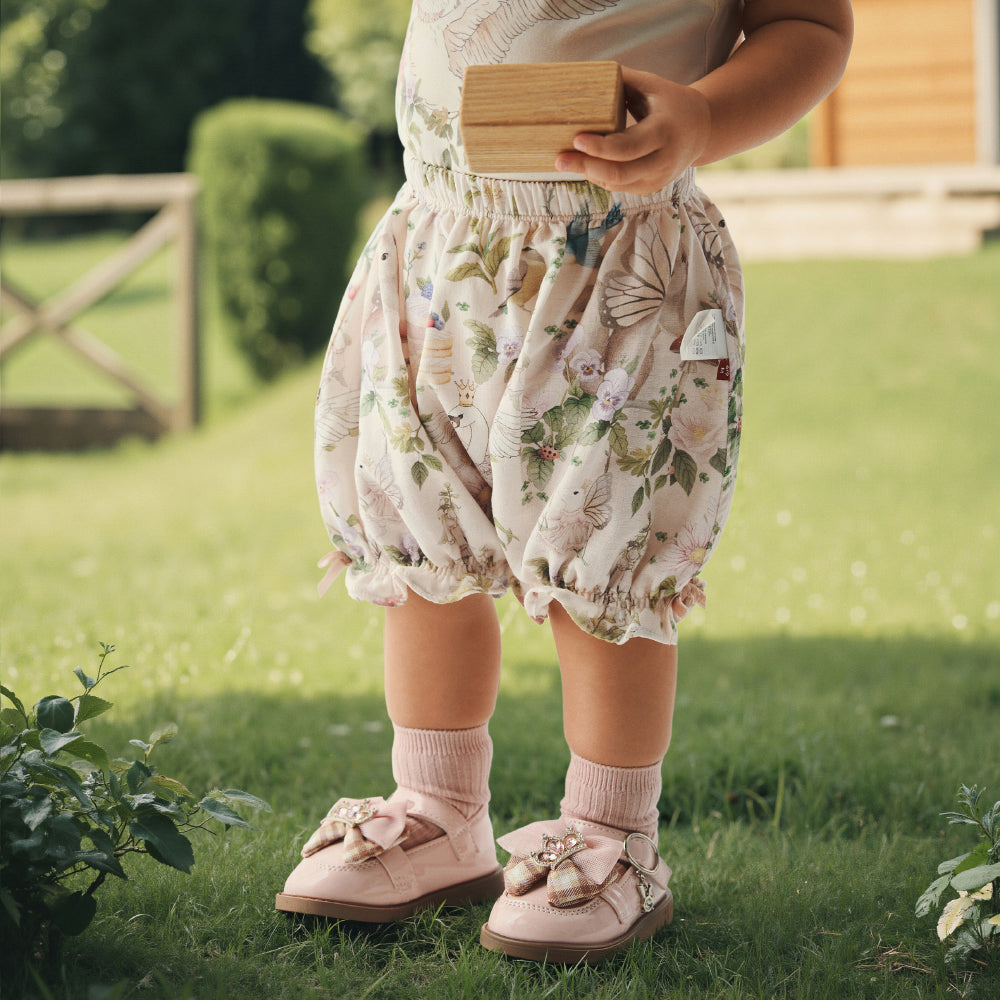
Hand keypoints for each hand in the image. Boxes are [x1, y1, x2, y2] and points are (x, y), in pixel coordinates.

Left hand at [555, 66, 710, 194]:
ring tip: (566, 160)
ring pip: (616, 184)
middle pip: (619, 173)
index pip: (628, 147)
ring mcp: (658, 178)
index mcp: (664, 131)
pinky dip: (599, 177)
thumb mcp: (652, 84)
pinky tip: (584, 166)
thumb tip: (587, 72)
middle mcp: (663, 160)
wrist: (701, 129)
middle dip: (585, 167)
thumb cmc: (670, 101)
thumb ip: (623, 79)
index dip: (600, 148)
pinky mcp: (651, 187)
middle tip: (559, 159)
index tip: (576, 139)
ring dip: (589, 173)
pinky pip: (619, 187)